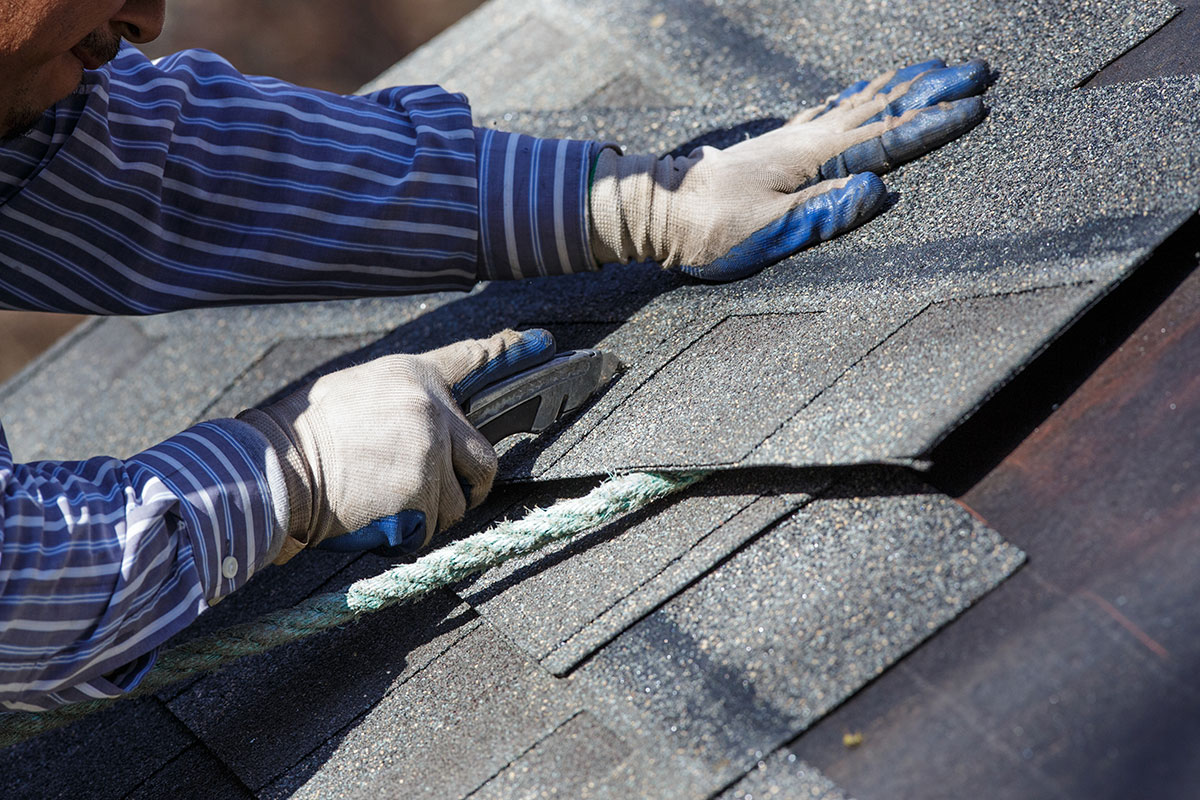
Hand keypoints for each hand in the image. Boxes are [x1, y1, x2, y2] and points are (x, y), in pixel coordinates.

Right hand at [238, 329, 555, 562]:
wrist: (274, 470)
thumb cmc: (309, 434)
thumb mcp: (358, 389)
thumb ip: (403, 397)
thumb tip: (431, 410)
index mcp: (412, 376)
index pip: (473, 358)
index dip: (509, 352)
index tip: (543, 343)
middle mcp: (430, 409)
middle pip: (485, 456)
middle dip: (470, 483)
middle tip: (442, 492)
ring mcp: (429, 451)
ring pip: (461, 499)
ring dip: (436, 511)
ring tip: (392, 502)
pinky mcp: (421, 491)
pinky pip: (436, 524)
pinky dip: (415, 531)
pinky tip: (383, 516)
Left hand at [589, 59, 990, 280]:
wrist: (660, 210)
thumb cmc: (711, 229)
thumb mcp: (766, 232)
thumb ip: (822, 212)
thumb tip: (877, 192)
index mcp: (812, 159)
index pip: (886, 139)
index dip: (934, 124)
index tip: (977, 107)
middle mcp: (807, 138)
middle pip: (883, 107)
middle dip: (935, 89)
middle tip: (981, 70)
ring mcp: (794, 137)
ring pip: (861, 101)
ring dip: (905, 85)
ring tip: (940, 68)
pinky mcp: (781, 143)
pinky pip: (834, 108)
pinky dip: (863, 94)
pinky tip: (870, 90)